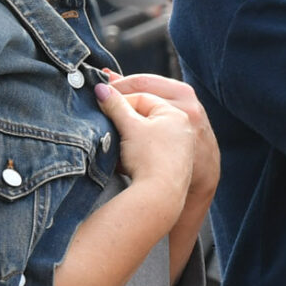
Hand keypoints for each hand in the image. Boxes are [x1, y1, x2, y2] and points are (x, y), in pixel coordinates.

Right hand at [95, 78, 198, 217]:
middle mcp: (184, 125)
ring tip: (114, 132)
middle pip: (148, 110)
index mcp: (177, 111)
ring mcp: (181, 143)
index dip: (119, 99)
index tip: (101, 103)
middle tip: (104, 110)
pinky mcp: (175, 160)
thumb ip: (115, 105)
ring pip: (150, 127)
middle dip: (126, 110)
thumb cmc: (149, 159)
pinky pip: (154, 143)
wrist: (162, 197)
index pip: (142, 96)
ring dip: (131, 127)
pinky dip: (139, 143)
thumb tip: (102, 88)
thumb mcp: (129, 127)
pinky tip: (127, 151)